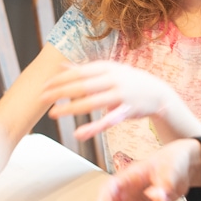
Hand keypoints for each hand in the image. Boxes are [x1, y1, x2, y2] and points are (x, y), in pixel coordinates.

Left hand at [42, 60, 171, 139]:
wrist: (158, 93)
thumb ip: (85, 70)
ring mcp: (121, 95)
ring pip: (91, 103)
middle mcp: (114, 79)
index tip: (44, 85)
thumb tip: (61, 66)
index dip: (60, 79)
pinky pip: (107, 121)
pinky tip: (78, 134)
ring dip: (70, 109)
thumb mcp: (109, 71)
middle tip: (42, 98)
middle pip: (82, 85)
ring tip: (53, 113)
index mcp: (108, 67)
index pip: (79, 72)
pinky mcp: (127, 111)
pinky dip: (93, 128)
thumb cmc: (129, 81)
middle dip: (60, 92)